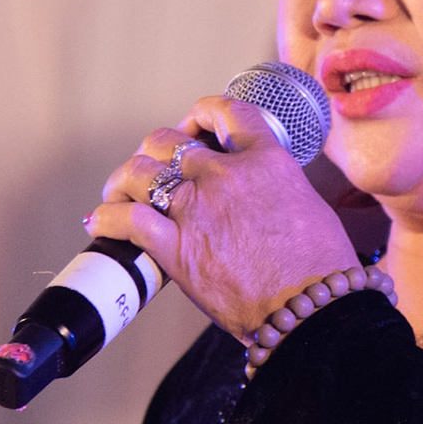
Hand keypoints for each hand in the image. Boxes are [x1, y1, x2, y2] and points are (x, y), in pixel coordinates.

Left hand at [87, 95, 357, 340]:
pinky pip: (127, 221)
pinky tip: (101, 223)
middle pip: (168, 142)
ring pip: (139, 171)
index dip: (201, 113)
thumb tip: (261, 192)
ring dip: (124, 180)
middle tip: (154, 167)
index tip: (193, 125)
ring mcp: (197, 210)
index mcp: (265, 160)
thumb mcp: (308, 203)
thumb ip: (275, 185)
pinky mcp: (176, 249)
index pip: (225, 112)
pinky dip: (106, 219)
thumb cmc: (321, 269)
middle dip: (156, 152)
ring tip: (120, 192)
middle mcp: (225, 176)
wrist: (313, 310)